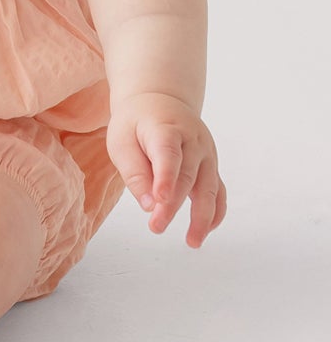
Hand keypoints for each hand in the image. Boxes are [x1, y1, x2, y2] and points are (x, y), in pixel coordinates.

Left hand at [106, 91, 227, 247]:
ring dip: (203, 216)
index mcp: (166, 128)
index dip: (165, 178)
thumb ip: (133, 172)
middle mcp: (193, 140)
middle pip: (187, 176)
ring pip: (209, 187)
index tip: (159, 200)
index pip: (168, 154)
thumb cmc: (136, 123)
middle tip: (156, 227)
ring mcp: (206, 154)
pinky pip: (219, 191)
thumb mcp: (122, 140)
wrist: (161, 100)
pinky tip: (207, 229)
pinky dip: (217, 211)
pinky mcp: (211, 166)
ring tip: (192, 241)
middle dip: (173, 205)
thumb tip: (148, 205)